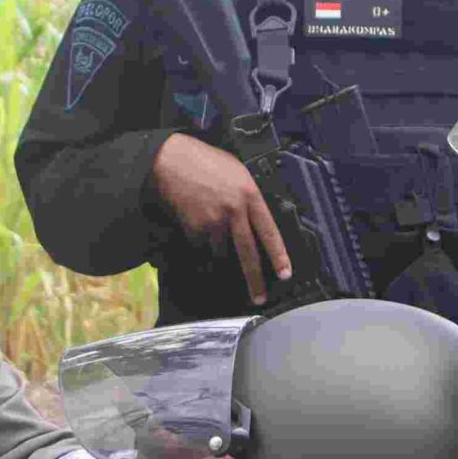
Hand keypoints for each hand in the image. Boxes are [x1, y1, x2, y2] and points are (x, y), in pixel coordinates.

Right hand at [151, 133, 289, 304]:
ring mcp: (213, 222)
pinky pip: (201, 246)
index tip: (285, 273)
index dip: (278, 255)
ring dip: (219, 255)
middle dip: (254, 280)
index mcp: (249, 195)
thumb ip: (248, 197)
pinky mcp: (194, 229)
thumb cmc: (205, 162)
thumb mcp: (237, 173)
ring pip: (221, 253)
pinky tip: (195, 226)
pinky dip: (200, 244)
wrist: (172, 160)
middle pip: (248, 254)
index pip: (269, 231)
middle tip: (258, 298)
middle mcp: (234, 211)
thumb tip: (254, 219)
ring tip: (214, 244)